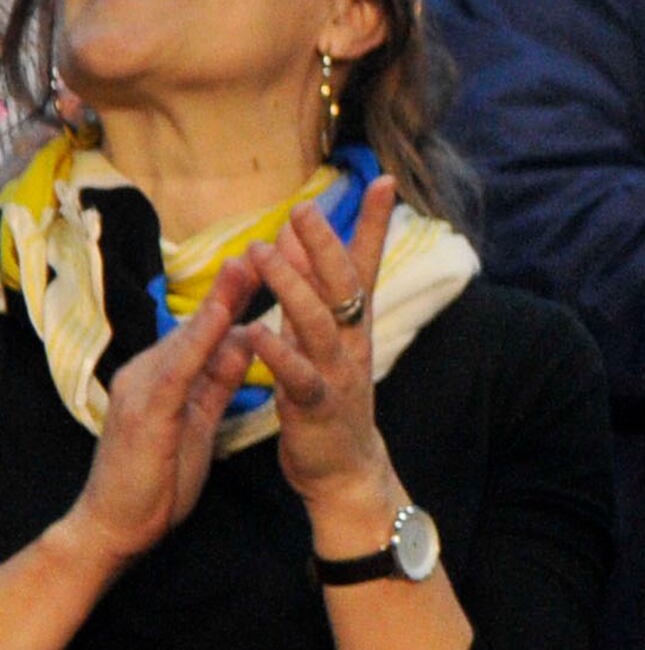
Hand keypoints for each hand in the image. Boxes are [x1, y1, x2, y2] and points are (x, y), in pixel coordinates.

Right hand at [51, 282, 253, 573]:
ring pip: (187, 337)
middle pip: (199, 322)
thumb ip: (219, 377)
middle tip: (272, 242)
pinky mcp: (143, 412)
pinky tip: (224, 320)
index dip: (238, 294)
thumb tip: (244, 338)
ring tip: (250, 262)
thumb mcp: (199, 416)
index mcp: (165, 373)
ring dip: (219, 300)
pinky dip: (200, 342)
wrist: (117, 525)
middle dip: (234, 284)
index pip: (208, 327)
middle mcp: (148, 371)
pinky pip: (177, 371)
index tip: (274, 260)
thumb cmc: (159, 475)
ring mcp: (141, 388)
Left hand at [240, 179, 406, 556]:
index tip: (382, 180)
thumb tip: (298, 246)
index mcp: (353, 324)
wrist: (345, 470)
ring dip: (293, 286)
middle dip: (324, 243)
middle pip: (343, 283)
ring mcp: (337, 373)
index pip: (363, 263)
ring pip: (319, 322)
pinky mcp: (316, 406)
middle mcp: (352, 341)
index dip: (373, 223)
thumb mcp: (325, 343)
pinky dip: (280, 353)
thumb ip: (313, 298)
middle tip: (303, 207)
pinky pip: (298, 376)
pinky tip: (258, 333)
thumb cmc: (328, 400)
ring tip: (266, 253)